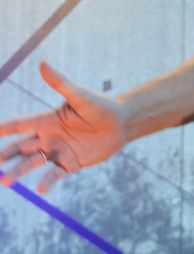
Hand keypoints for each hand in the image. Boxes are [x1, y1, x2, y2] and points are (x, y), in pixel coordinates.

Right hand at [0, 62, 127, 193]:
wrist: (121, 125)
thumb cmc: (101, 107)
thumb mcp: (79, 96)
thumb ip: (60, 84)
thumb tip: (42, 64)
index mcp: (47, 120)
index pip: (20, 125)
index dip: (4, 129)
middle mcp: (49, 137)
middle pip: (21, 147)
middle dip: (6, 154)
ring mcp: (58, 151)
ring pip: (33, 162)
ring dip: (19, 171)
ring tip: (6, 181)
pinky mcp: (70, 164)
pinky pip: (54, 174)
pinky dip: (46, 182)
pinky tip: (39, 190)